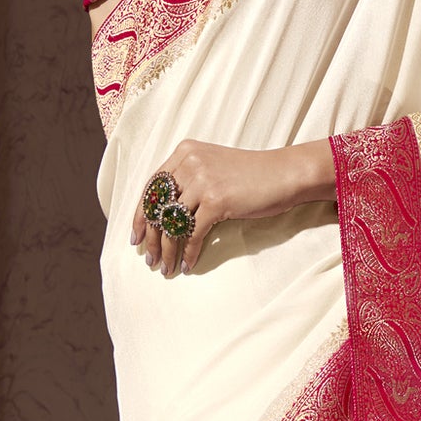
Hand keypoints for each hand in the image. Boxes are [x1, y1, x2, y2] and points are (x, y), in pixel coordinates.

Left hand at [132, 138, 335, 276]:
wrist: (285, 174)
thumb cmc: (252, 175)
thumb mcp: (213, 166)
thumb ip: (188, 180)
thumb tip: (162, 215)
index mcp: (184, 152)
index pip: (151, 188)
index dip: (140, 215)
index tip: (136, 237)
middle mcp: (189, 163)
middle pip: (157, 207)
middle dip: (151, 239)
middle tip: (149, 260)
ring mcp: (203, 181)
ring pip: (173, 224)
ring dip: (167, 251)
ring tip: (166, 268)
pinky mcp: (218, 201)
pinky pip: (194, 234)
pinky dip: (189, 253)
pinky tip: (188, 265)